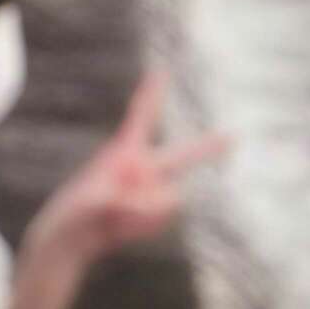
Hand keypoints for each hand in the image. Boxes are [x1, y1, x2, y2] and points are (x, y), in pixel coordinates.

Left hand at [35, 70, 229, 263]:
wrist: (74, 239)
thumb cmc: (75, 213)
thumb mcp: (93, 203)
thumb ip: (130, 199)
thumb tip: (166, 203)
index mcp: (124, 152)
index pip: (141, 116)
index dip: (152, 92)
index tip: (161, 69)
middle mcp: (143, 168)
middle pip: (183, 155)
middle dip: (209, 147)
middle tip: (235, 137)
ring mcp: (151, 191)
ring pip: (167, 200)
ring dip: (140, 213)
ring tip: (114, 218)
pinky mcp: (154, 214)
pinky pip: (160, 218)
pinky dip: (142, 226)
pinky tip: (121, 227)